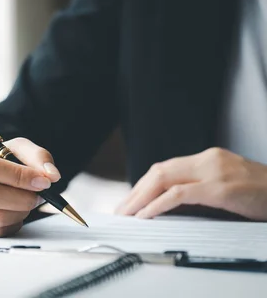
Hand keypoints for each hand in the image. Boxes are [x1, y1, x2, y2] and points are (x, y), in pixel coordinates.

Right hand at [0, 137, 60, 239]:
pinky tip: (13, 212)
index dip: (19, 177)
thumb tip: (51, 176)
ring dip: (19, 213)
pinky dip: (11, 225)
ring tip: (26, 202)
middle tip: (38, 196)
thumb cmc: (0, 159)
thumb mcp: (18, 149)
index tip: (42, 182)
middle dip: (23, 199)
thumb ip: (38, 157)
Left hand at [116, 148, 266, 219]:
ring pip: (164, 179)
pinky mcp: (220, 188)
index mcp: (209, 158)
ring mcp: (214, 172)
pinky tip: (145, 216)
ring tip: (127, 214)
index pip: (166, 168)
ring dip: (140, 197)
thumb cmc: (264, 195)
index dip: (144, 185)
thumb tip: (171, 205)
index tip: (130, 200)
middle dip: (136, 191)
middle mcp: (208, 159)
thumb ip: (203, 190)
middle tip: (121, 210)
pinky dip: (158, 205)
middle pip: (159, 171)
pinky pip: (179, 195)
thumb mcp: (229, 187)